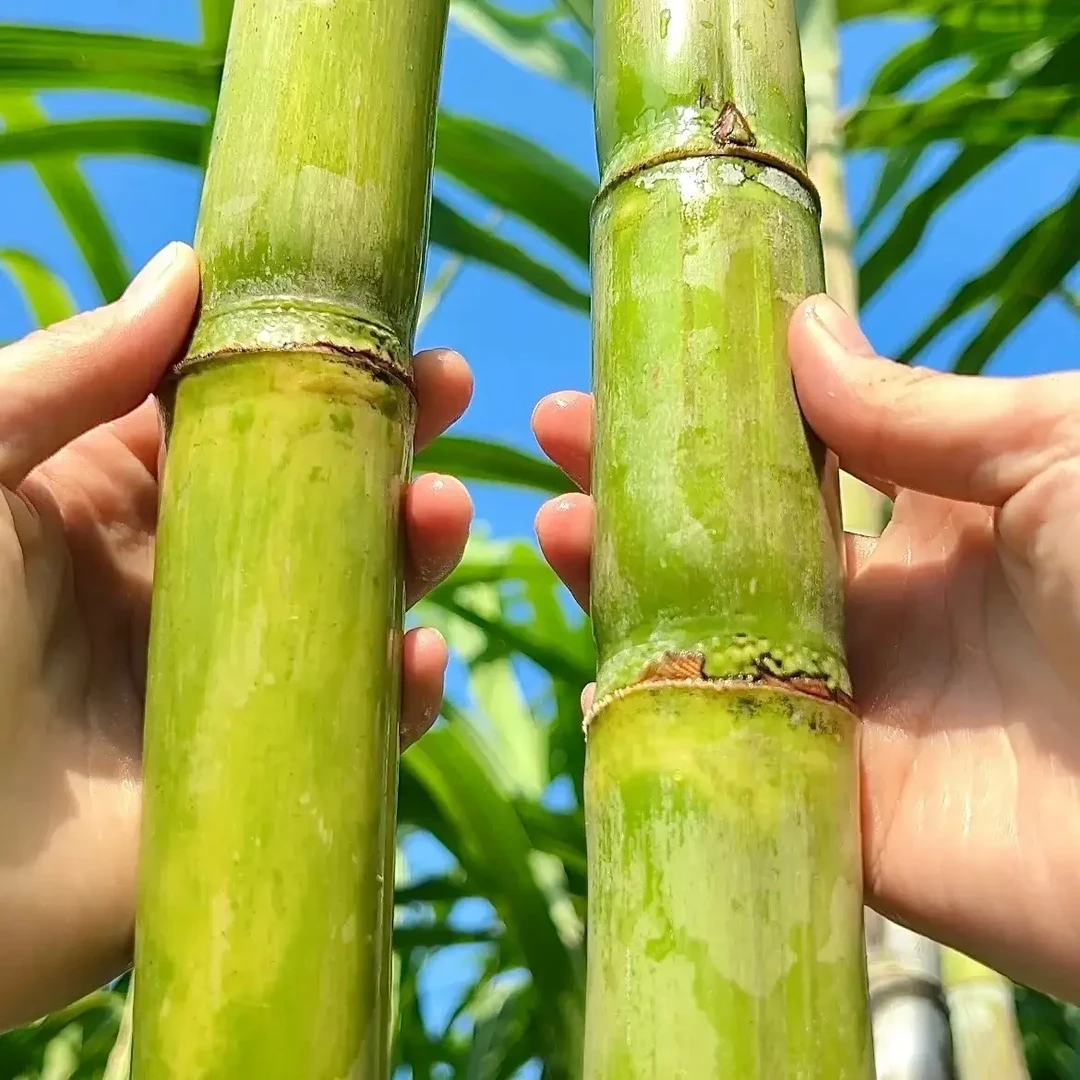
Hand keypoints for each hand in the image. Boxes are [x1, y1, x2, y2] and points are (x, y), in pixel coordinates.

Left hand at [0, 244, 473, 1028]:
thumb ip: (63, 374)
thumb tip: (185, 270)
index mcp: (107, 501)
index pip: (234, 414)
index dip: (310, 365)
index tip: (387, 328)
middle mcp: (180, 579)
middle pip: (314, 497)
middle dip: (387, 444)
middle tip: (450, 393)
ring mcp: (228, 675)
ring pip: (353, 599)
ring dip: (412, 552)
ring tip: (442, 514)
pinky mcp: (260, 767)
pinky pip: (360, 722)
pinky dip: (406, 692)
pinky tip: (420, 657)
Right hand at [533, 294, 1079, 1003]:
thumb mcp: (1057, 450)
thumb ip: (920, 408)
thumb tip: (802, 328)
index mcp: (944, 530)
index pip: (796, 468)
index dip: (714, 420)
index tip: (638, 369)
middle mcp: (888, 623)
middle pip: (732, 557)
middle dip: (640, 495)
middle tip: (558, 437)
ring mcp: (857, 724)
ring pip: (710, 652)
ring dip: (623, 592)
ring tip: (550, 523)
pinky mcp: (841, 820)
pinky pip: (726, 765)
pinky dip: (650, 721)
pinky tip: (588, 667)